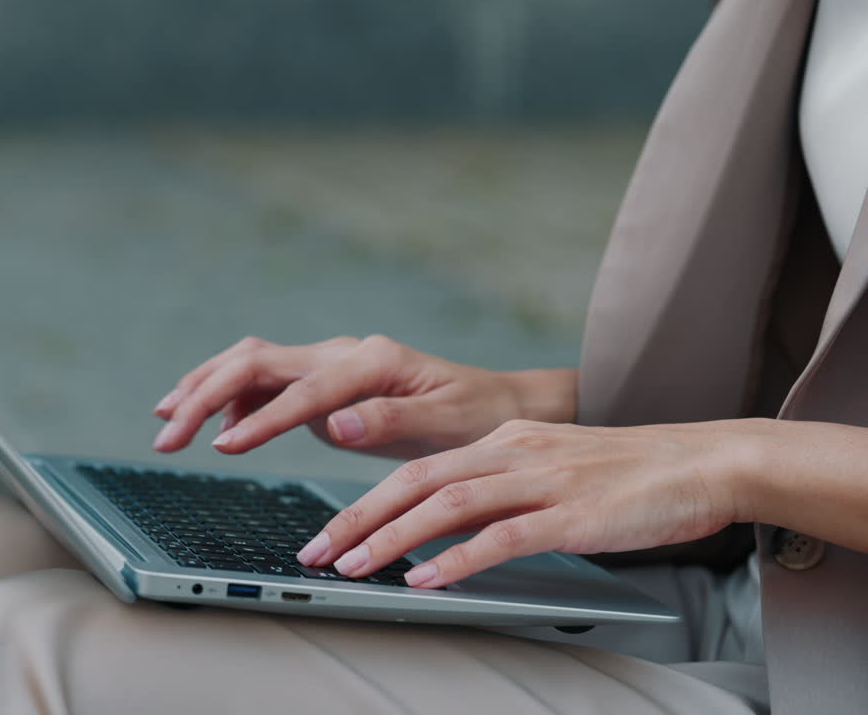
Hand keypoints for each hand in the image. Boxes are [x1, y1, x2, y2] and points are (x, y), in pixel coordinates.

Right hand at [152, 335, 575, 459]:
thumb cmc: (475, 416)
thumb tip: (336, 421)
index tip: (222, 447)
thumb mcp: (447, 424)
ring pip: (249, 364)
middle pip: (255, 361)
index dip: (259, 418)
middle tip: (166, 434)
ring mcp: (327, 366)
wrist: (492, 405)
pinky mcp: (321, 384)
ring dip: (204, 389)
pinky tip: (216, 429)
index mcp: (370, 361)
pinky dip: (230, 401)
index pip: (301, 388)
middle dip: (203, 394)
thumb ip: (391, 420)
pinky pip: (263, 384)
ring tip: (166, 420)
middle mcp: (342, 354)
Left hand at [296, 418, 762, 587]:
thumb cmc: (627, 473)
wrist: (703, 461)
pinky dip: (457, 558)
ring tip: (353, 568)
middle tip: (315, 553)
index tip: (326, 534)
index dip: (363, 502)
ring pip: (447, 504)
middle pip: (415, 481)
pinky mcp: (572, 513)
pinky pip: (502, 536)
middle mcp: (512, 453)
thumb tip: (444, 524)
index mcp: (502, 441)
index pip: (416, 469)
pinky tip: (425, 579)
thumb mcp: (548, 466)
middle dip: (357, 519)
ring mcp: (541, 481)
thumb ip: (497, 486)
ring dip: (392, 538)